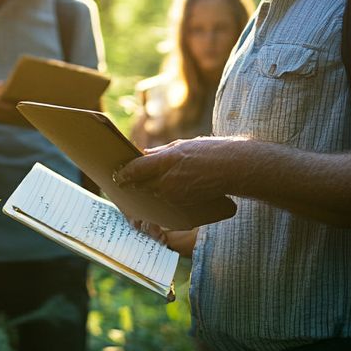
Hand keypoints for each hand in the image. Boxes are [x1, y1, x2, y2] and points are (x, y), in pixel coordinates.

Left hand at [112, 136, 244, 205]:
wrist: (234, 168)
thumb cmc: (210, 152)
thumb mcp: (182, 146)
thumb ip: (160, 153)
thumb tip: (144, 154)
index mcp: (165, 161)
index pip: (135, 169)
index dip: (123, 173)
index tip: (115, 175)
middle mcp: (167, 180)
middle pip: (140, 185)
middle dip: (131, 183)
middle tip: (122, 181)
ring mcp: (175, 194)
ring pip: (153, 194)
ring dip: (146, 190)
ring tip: (139, 185)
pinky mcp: (182, 204)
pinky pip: (165, 200)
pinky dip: (161, 195)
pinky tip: (160, 190)